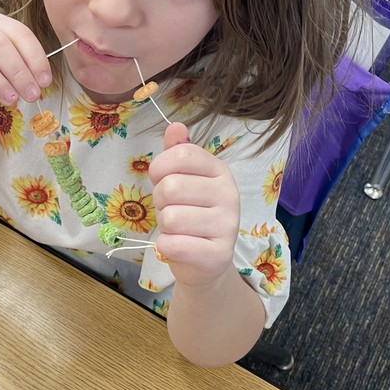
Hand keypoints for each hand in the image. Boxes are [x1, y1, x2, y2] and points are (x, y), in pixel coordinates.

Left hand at [148, 122, 239, 287]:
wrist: (206, 262)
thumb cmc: (190, 214)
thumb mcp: (183, 179)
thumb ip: (177, 152)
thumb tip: (175, 126)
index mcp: (220, 171)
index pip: (183, 154)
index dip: (160, 166)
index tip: (160, 179)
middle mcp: (229, 194)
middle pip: (171, 187)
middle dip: (160, 202)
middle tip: (172, 210)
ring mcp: (228, 226)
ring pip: (171, 218)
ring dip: (164, 226)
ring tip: (178, 230)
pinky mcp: (219, 255)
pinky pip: (174, 245)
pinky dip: (166, 247)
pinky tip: (178, 246)